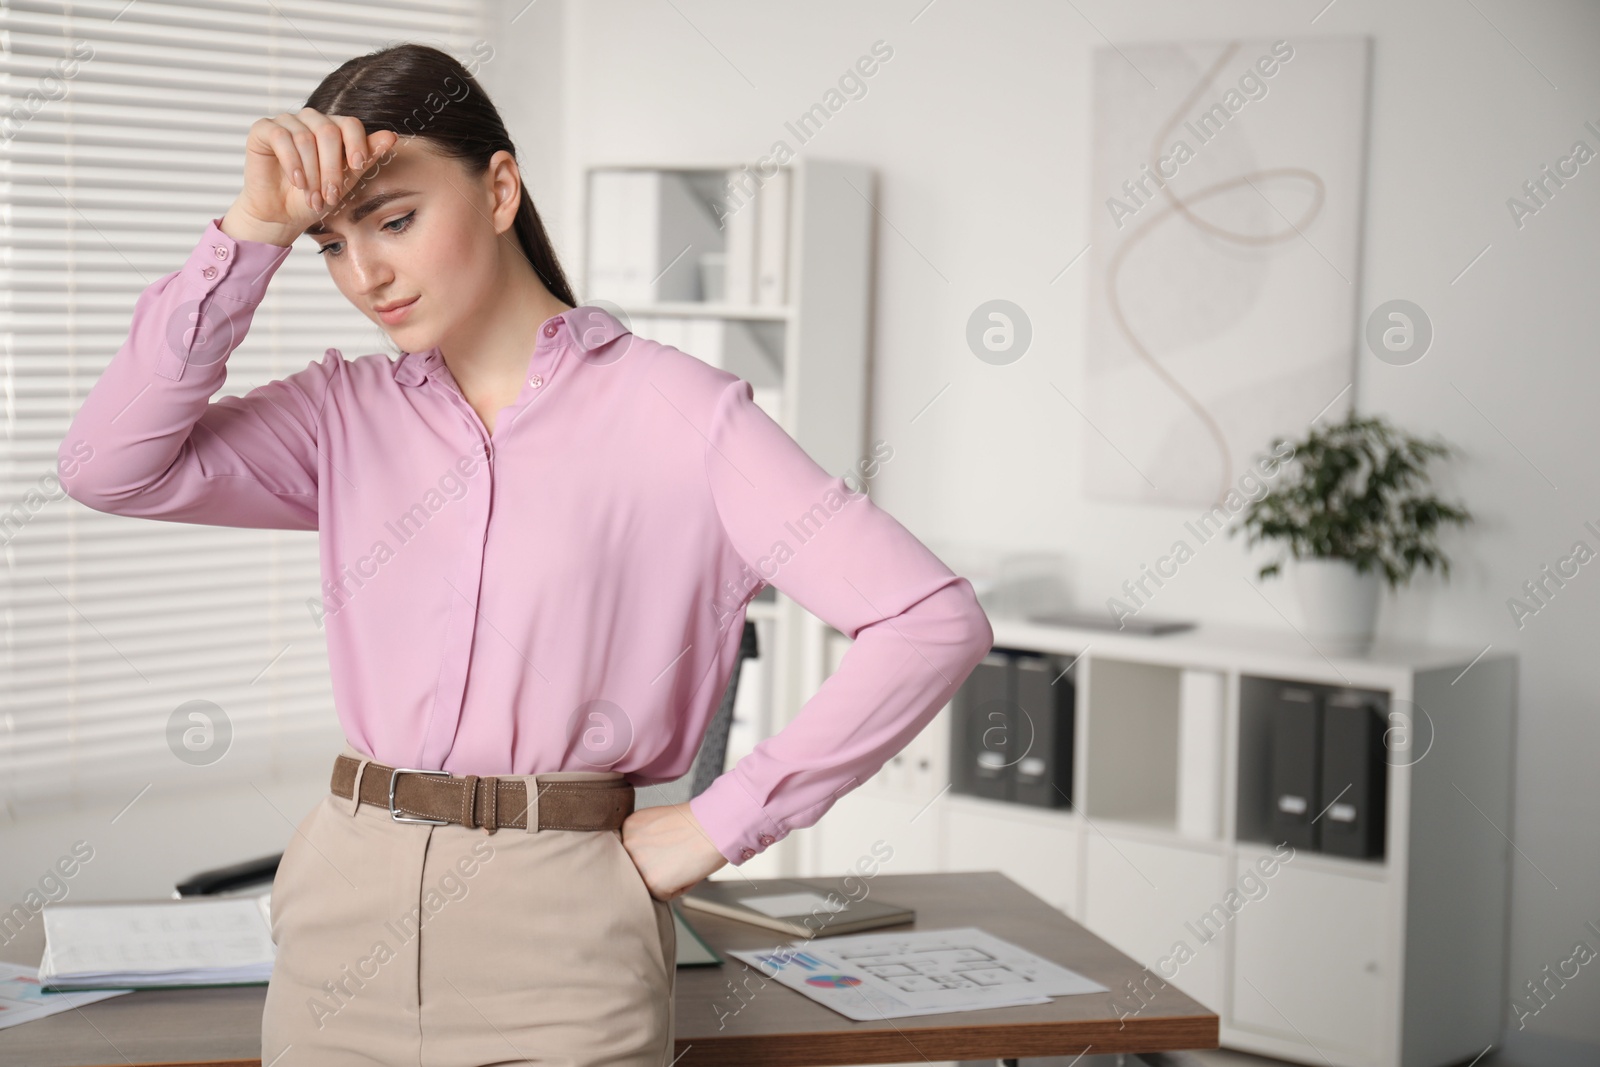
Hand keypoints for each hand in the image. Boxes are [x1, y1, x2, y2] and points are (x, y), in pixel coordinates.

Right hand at [223, 107, 398, 246]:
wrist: (284, 214)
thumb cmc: (316, 197)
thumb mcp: (346, 181)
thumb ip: (366, 157)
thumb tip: (391, 136)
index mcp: (334, 128)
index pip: (350, 124)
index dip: (356, 144)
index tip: (357, 167)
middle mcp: (311, 120)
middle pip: (329, 132)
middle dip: (332, 169)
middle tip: (331, 196)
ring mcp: (287, 122)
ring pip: (305, 138)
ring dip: (311, 173)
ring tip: (312, 197)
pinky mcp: (263, 129)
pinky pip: (280, 137)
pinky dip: (292, 163)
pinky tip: (296, 181)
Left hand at [618, 802, 728, 901]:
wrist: (715, 826)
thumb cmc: (698, 823)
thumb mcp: (660, 822)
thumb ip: (645, 838)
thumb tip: (644, 858)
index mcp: (630, 826)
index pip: (637, 853)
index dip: (658, 852)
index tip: (671, 844)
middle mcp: (628, 843)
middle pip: (641, 869)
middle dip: (660, 866)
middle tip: (679, 852)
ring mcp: (638, 864)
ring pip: (651, 883)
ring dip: (668, 877)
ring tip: (683, 858)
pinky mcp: (652, 882)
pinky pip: (664, 896)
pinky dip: (680, 887)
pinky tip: (687, 868)